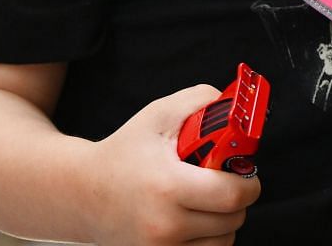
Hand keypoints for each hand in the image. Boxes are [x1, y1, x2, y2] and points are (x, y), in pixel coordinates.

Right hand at [84, 85, 262, 245]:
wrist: (82, 192)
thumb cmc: (124, 151)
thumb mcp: (159, 114)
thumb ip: (201, 101)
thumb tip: (235, 104)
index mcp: (167, 186)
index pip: (232, 196)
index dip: (248, 183)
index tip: (244, 172)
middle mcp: (164, 225)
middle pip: (233, 219)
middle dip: (238, 198)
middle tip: (225, 182)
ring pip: (223, 241)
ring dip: (224, 221)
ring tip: (208, 200)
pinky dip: (209, 239)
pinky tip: (196, 219)